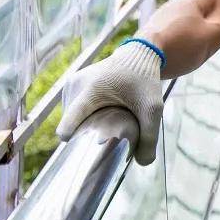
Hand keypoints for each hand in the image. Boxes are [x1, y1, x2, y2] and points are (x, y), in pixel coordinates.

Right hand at [59, 37, 164, 163]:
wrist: (139, 55)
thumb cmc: (145, 80)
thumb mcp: (153, 108)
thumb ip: (149, 136)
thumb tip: (143, 164)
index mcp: (93, 89)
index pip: (74, 115)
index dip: (69, 131)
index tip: (66, 143)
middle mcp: (77, 84)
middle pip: (72, 122)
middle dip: (84, 135)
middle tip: (100, 143)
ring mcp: (71, 84)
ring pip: (70, 118)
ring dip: (82, 127)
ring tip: (100, 130)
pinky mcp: (71, 85)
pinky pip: (71, 111)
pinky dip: (80, 118)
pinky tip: (94, 121)